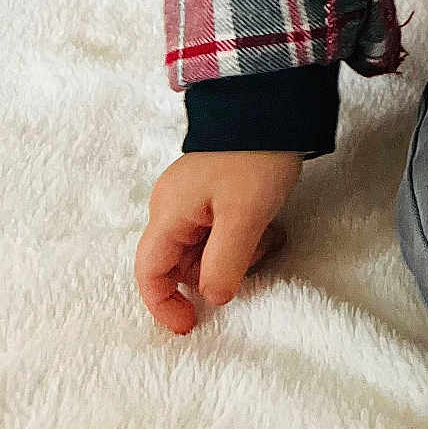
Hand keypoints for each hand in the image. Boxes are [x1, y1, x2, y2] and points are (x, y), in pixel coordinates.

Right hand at [135, 150, 302, 332]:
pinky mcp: (216, 190)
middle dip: (219, 271)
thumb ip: (224, 264)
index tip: (193, 325)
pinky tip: (270, 224)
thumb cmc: (255, 157)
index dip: (165, 306)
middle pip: (183, 264)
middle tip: (257, 252)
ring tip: (269, 232)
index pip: (150, 273)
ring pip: (207, 250)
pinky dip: (244, 236)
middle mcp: (173, 206)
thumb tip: (213, 299)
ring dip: (239, 253)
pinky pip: (222, 230)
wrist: (275, 103)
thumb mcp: (244, 215)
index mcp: (169, 212)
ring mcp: (194, 197)